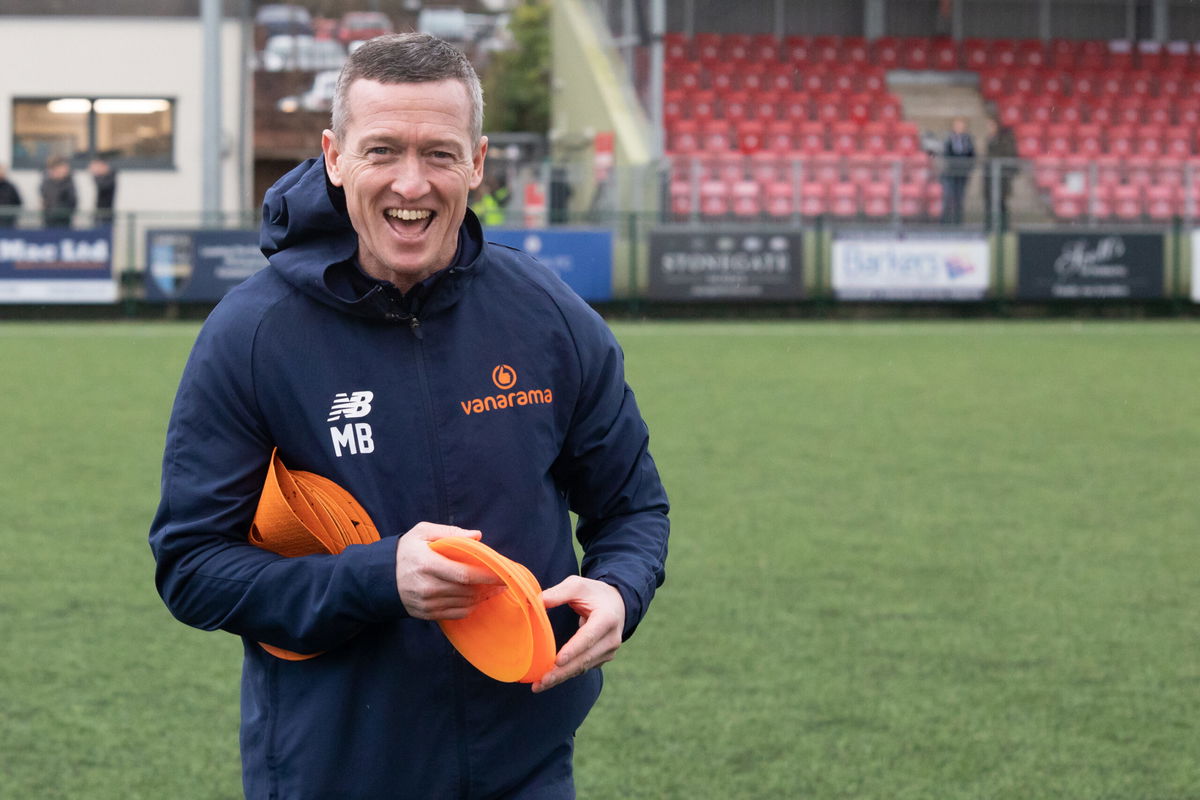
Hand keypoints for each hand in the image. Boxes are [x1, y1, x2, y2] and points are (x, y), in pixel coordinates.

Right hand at [395, 523, 504, 619]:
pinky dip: (470, 606)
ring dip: (482, 597)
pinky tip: (476, 597)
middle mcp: (426, 586)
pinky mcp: (427, 614)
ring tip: (492, 588)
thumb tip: (477, 536)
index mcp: (427, 563)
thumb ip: (450, 532)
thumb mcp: (423, 532)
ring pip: (464, 603)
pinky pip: (457, 614)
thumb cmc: (407, 550)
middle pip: (467, 591)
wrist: (381, 576)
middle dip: (488, 586)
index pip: (463, 574)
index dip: (487, 576)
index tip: (503, 573)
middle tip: (503, 580)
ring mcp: (426, 603)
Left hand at [532, 576, 624, 692]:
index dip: (573, 649)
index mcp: (607, 618)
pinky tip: (549, 680)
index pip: (588, 636)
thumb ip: (559, 593)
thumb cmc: (594, 593)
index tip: (558, 661)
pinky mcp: (602, 658)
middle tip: (542, 681)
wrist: (616, 603)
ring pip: (582, 667)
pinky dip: (566, 674)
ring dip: (561, 677)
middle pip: (584, 658)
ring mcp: (608, 651)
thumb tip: (536, 602)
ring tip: (539, 685)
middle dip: (562, 672)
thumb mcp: (578, 585)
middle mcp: (611, 638)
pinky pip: (582, 668)